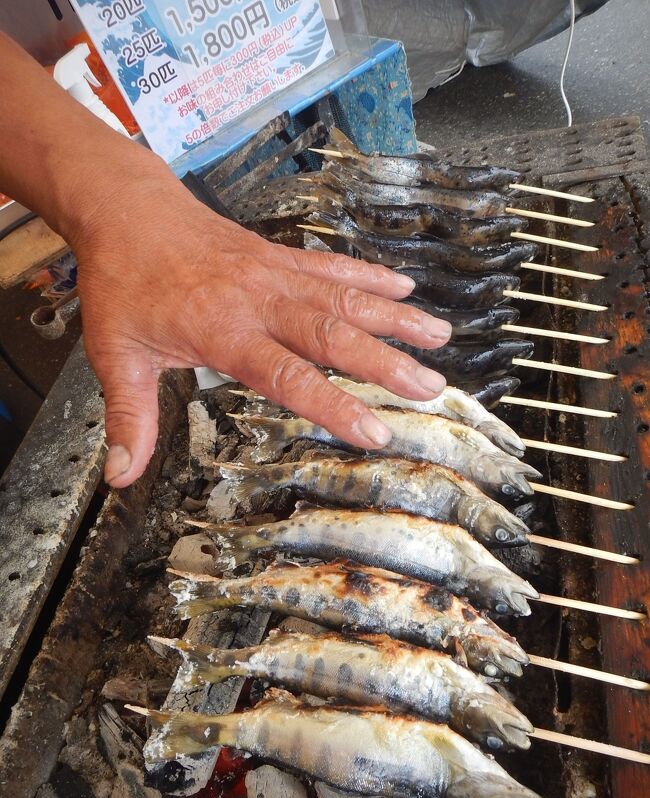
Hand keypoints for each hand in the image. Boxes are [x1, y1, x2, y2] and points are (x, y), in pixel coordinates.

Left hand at [71, 157, 450, 487]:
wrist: (127, 209)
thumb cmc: (123, 282)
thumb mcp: (115, 355)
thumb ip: (130, 417)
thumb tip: (123, 476)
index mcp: (223, 331)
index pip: (288, 375)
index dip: (334, 405)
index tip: (375, 432)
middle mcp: (259, 301)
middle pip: (332, 334)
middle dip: (386, 363)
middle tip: (430, 387)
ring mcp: (274, 273)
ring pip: (344, 296)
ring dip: (394, 318)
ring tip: (439, 337)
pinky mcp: (278, 255)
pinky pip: (332, 266)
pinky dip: (371, 275)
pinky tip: (405, 286)